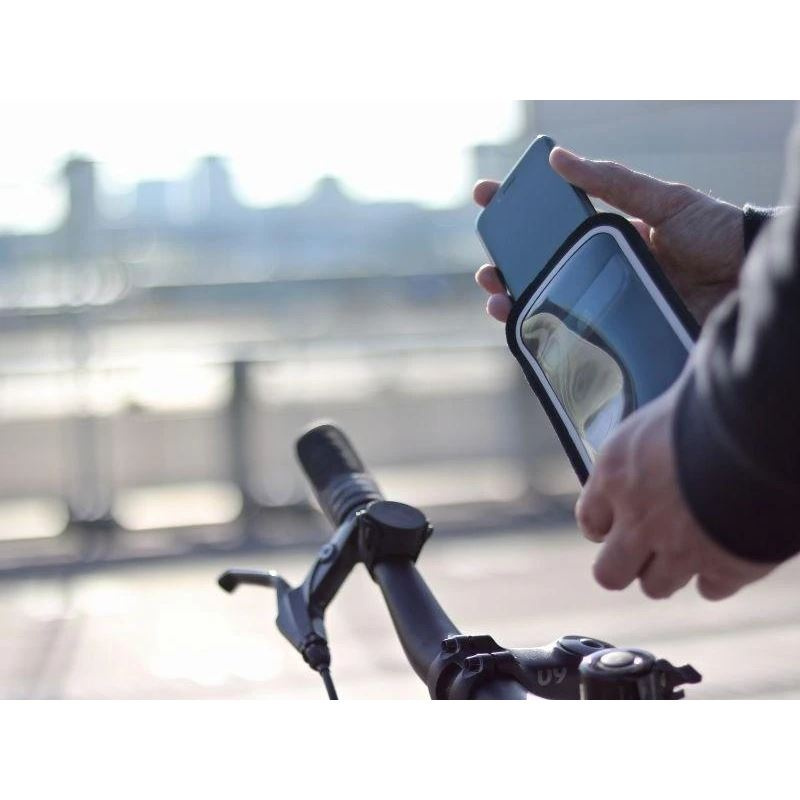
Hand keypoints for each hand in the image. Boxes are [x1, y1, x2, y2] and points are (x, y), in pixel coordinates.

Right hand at [474, 147, 744, 324]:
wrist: (753, 282)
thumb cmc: (716, 233)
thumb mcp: (665, 200)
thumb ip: (613, 182)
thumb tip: (558, 157)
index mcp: (611, 235)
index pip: (554, 223)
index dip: (519, 211)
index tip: (485, 197)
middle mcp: (604, 269)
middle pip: (544, 269)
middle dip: (507, 268)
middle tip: (488, 269)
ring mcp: (610, 304)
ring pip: (552, 306)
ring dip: (518, 304)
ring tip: (499, 301)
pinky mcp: (620, 337)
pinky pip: (576, 339)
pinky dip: (547, 339)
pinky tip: (528, 336)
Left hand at [575, 385, 775, 599]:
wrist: (759, 430)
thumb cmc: (710, 405)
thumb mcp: (660, 414)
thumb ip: (647, 443)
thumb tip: (657, 427)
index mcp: (615, 475)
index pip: (590, 520)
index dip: (604, 525)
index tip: (615, 524)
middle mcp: (638, 519)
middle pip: (609, 573)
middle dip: (625, 564)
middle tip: (645, 551)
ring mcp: (679, 549)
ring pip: (657, 586)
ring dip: (670, 571)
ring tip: (689, 549)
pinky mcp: (724, 568)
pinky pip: (711, 589)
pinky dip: (717, 576)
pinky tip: (724, 557)